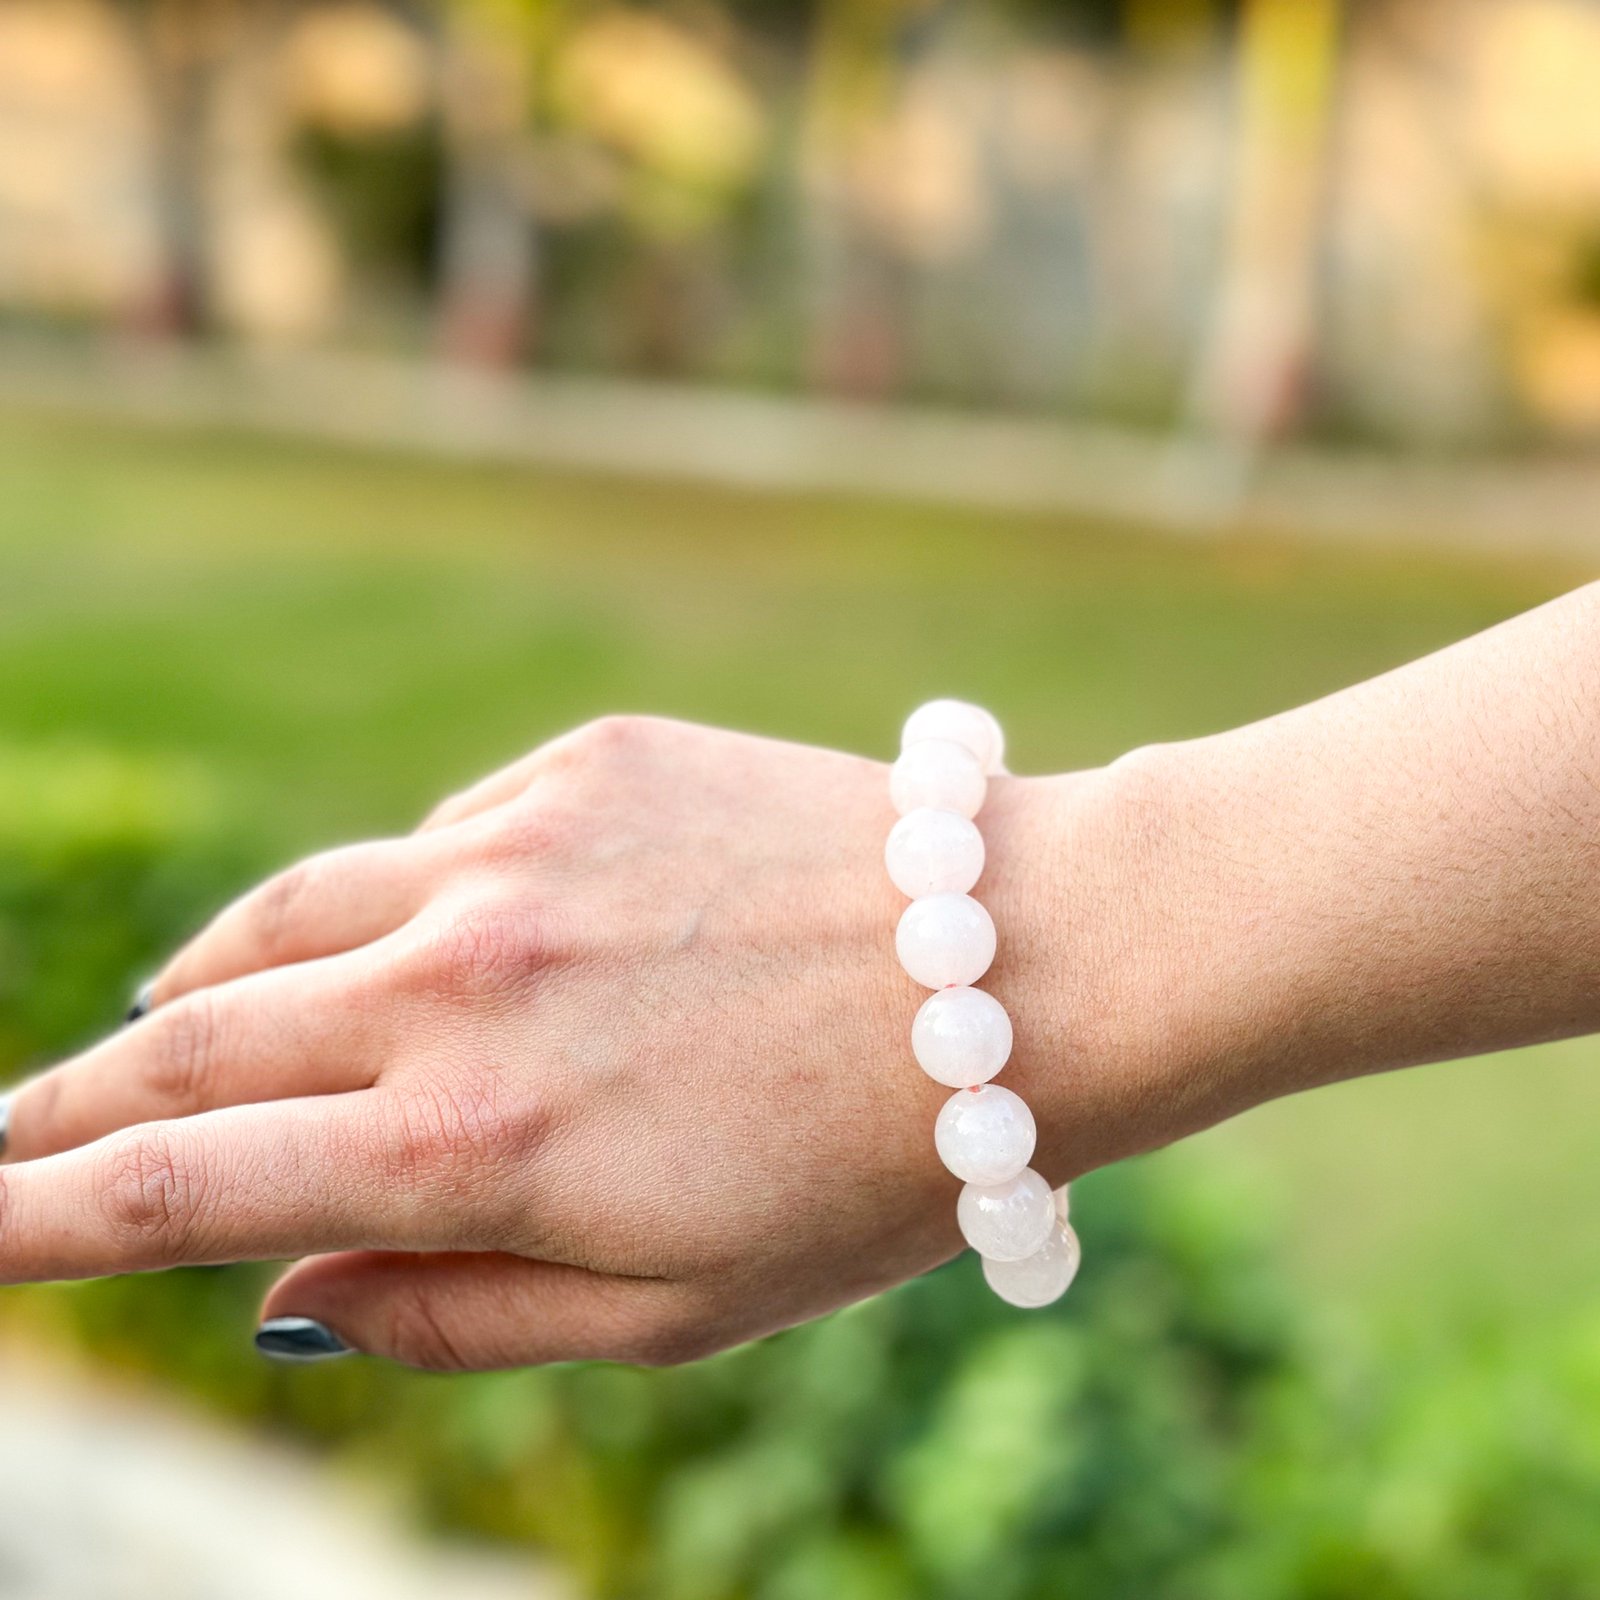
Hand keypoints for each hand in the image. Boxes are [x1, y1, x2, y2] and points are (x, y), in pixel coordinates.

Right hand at [0, 717, 1102, 1368]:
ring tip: (170, 1025)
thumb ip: (456, 1315)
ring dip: (206, 987)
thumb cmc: (863, 1168)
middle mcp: (460, 981)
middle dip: (70, 1101)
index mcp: (473, 1145)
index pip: (180, 1188)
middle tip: (8, 1132)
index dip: (39, 1216)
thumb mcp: (671, 1309)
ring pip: (284, 917)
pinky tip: (440, 946)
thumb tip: (293, 1305)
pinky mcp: (579, 767)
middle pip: (187, 1040)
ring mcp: (513, 851)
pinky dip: (400, 909)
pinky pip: (432, 845)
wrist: (1018, 970)